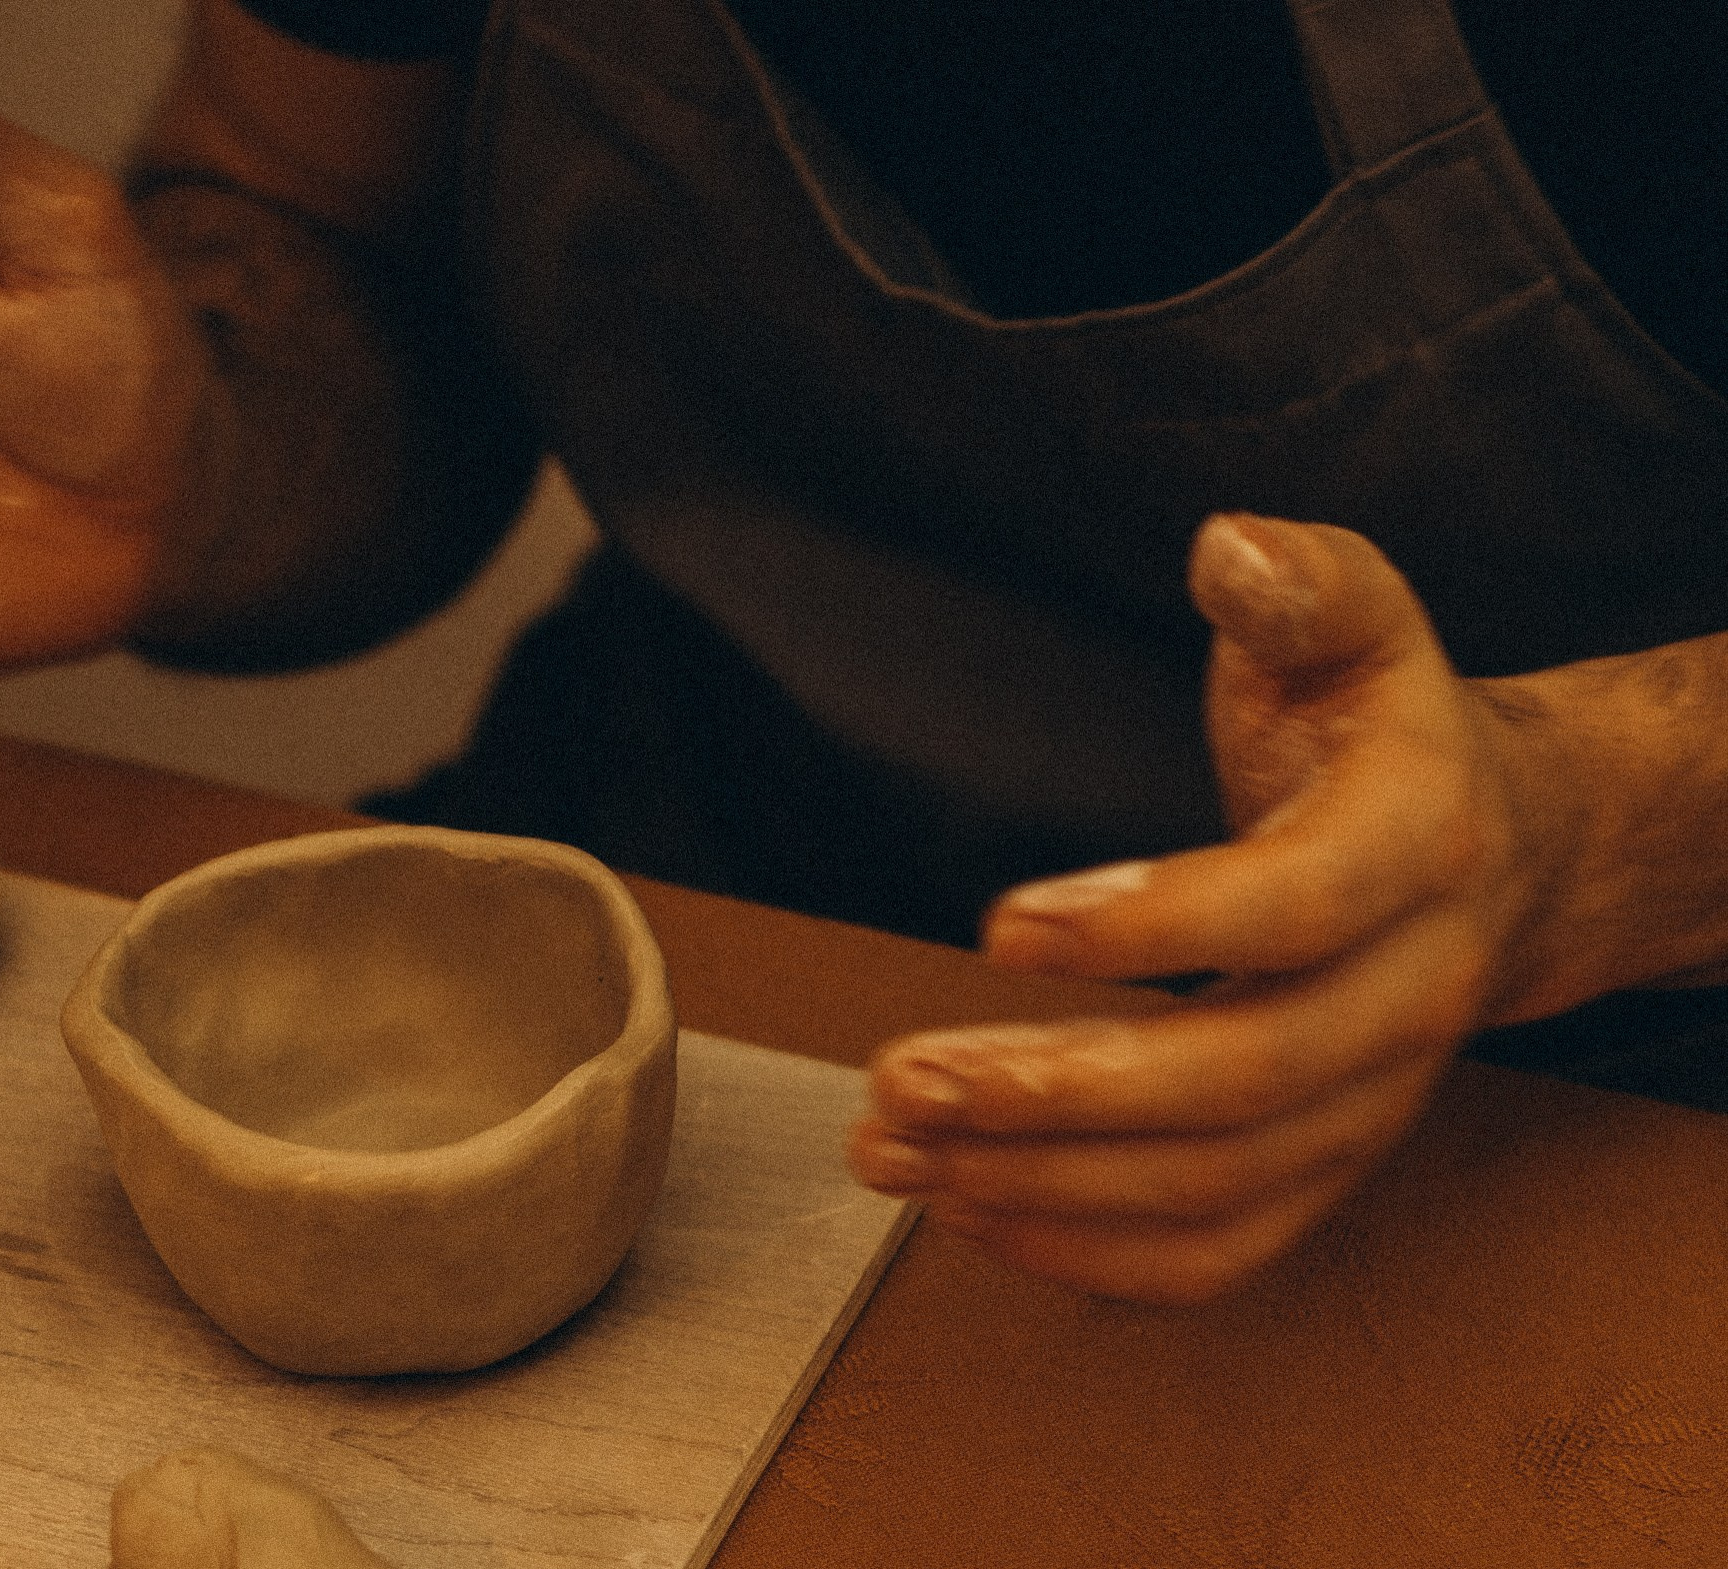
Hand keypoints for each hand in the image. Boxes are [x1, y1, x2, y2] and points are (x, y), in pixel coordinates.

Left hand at [849, 513, 1565, 1302]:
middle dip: (1056, 1094)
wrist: (1498, 856)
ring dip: (1042, 1187)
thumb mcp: (1357, 625)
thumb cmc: (1383, 736)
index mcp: (1416, 846)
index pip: (1290, 911)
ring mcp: (1372, 1104)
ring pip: (1216, 1187)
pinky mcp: (1324, 1167)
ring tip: (895, 1151)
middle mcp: (1409, 996)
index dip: (1148, 926)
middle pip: (1240, 1082)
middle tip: (903, 1077)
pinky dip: (1092, 1255)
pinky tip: (971, 1211)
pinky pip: (1221, 1251)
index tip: (999, 923)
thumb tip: (1231, 546)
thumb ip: (1301, 584)